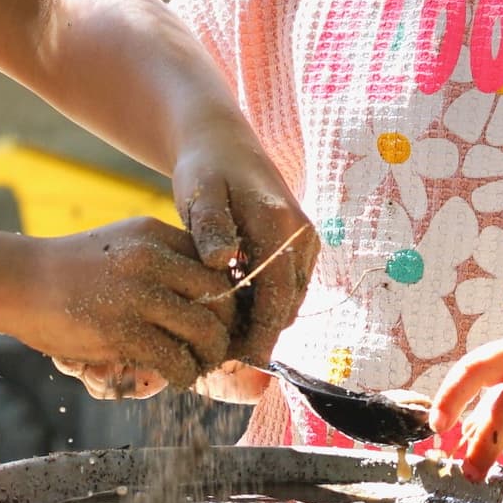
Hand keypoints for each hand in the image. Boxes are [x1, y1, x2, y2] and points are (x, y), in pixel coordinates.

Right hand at [12, 217, 235, 400]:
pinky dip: (184, 373)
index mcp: (153, 234)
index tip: (222, 318)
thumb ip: (159, 259)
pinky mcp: (120, 330)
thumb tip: (204, 294)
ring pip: (204, 328)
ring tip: (199, 365)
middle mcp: (150, 258)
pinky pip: (174, 357)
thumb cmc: (70, 270)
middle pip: (220, 296)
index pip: (216, 264)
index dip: (228, 296)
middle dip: (226, 328)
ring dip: (210, 354)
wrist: (17, 281)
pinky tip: (177, 377)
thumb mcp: (120, 245)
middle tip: (217, 347)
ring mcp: (135, 294)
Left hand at [171, 124, 314, 366]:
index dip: (259, 332)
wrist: (222, 143)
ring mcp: (303, 243)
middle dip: (258, 335)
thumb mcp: (200, 193)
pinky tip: (231, 317)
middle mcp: (301, 237)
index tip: (236, 359)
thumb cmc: (205, 169)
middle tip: (220, 359)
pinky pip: (284, 288)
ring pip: (287, 300)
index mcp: (280, 225)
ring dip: (261, 324)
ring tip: (222, 344)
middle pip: (286, 304)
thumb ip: (210, 228)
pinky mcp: (297, 247)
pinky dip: (263, 306)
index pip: (277, 294)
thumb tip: (222, 261)